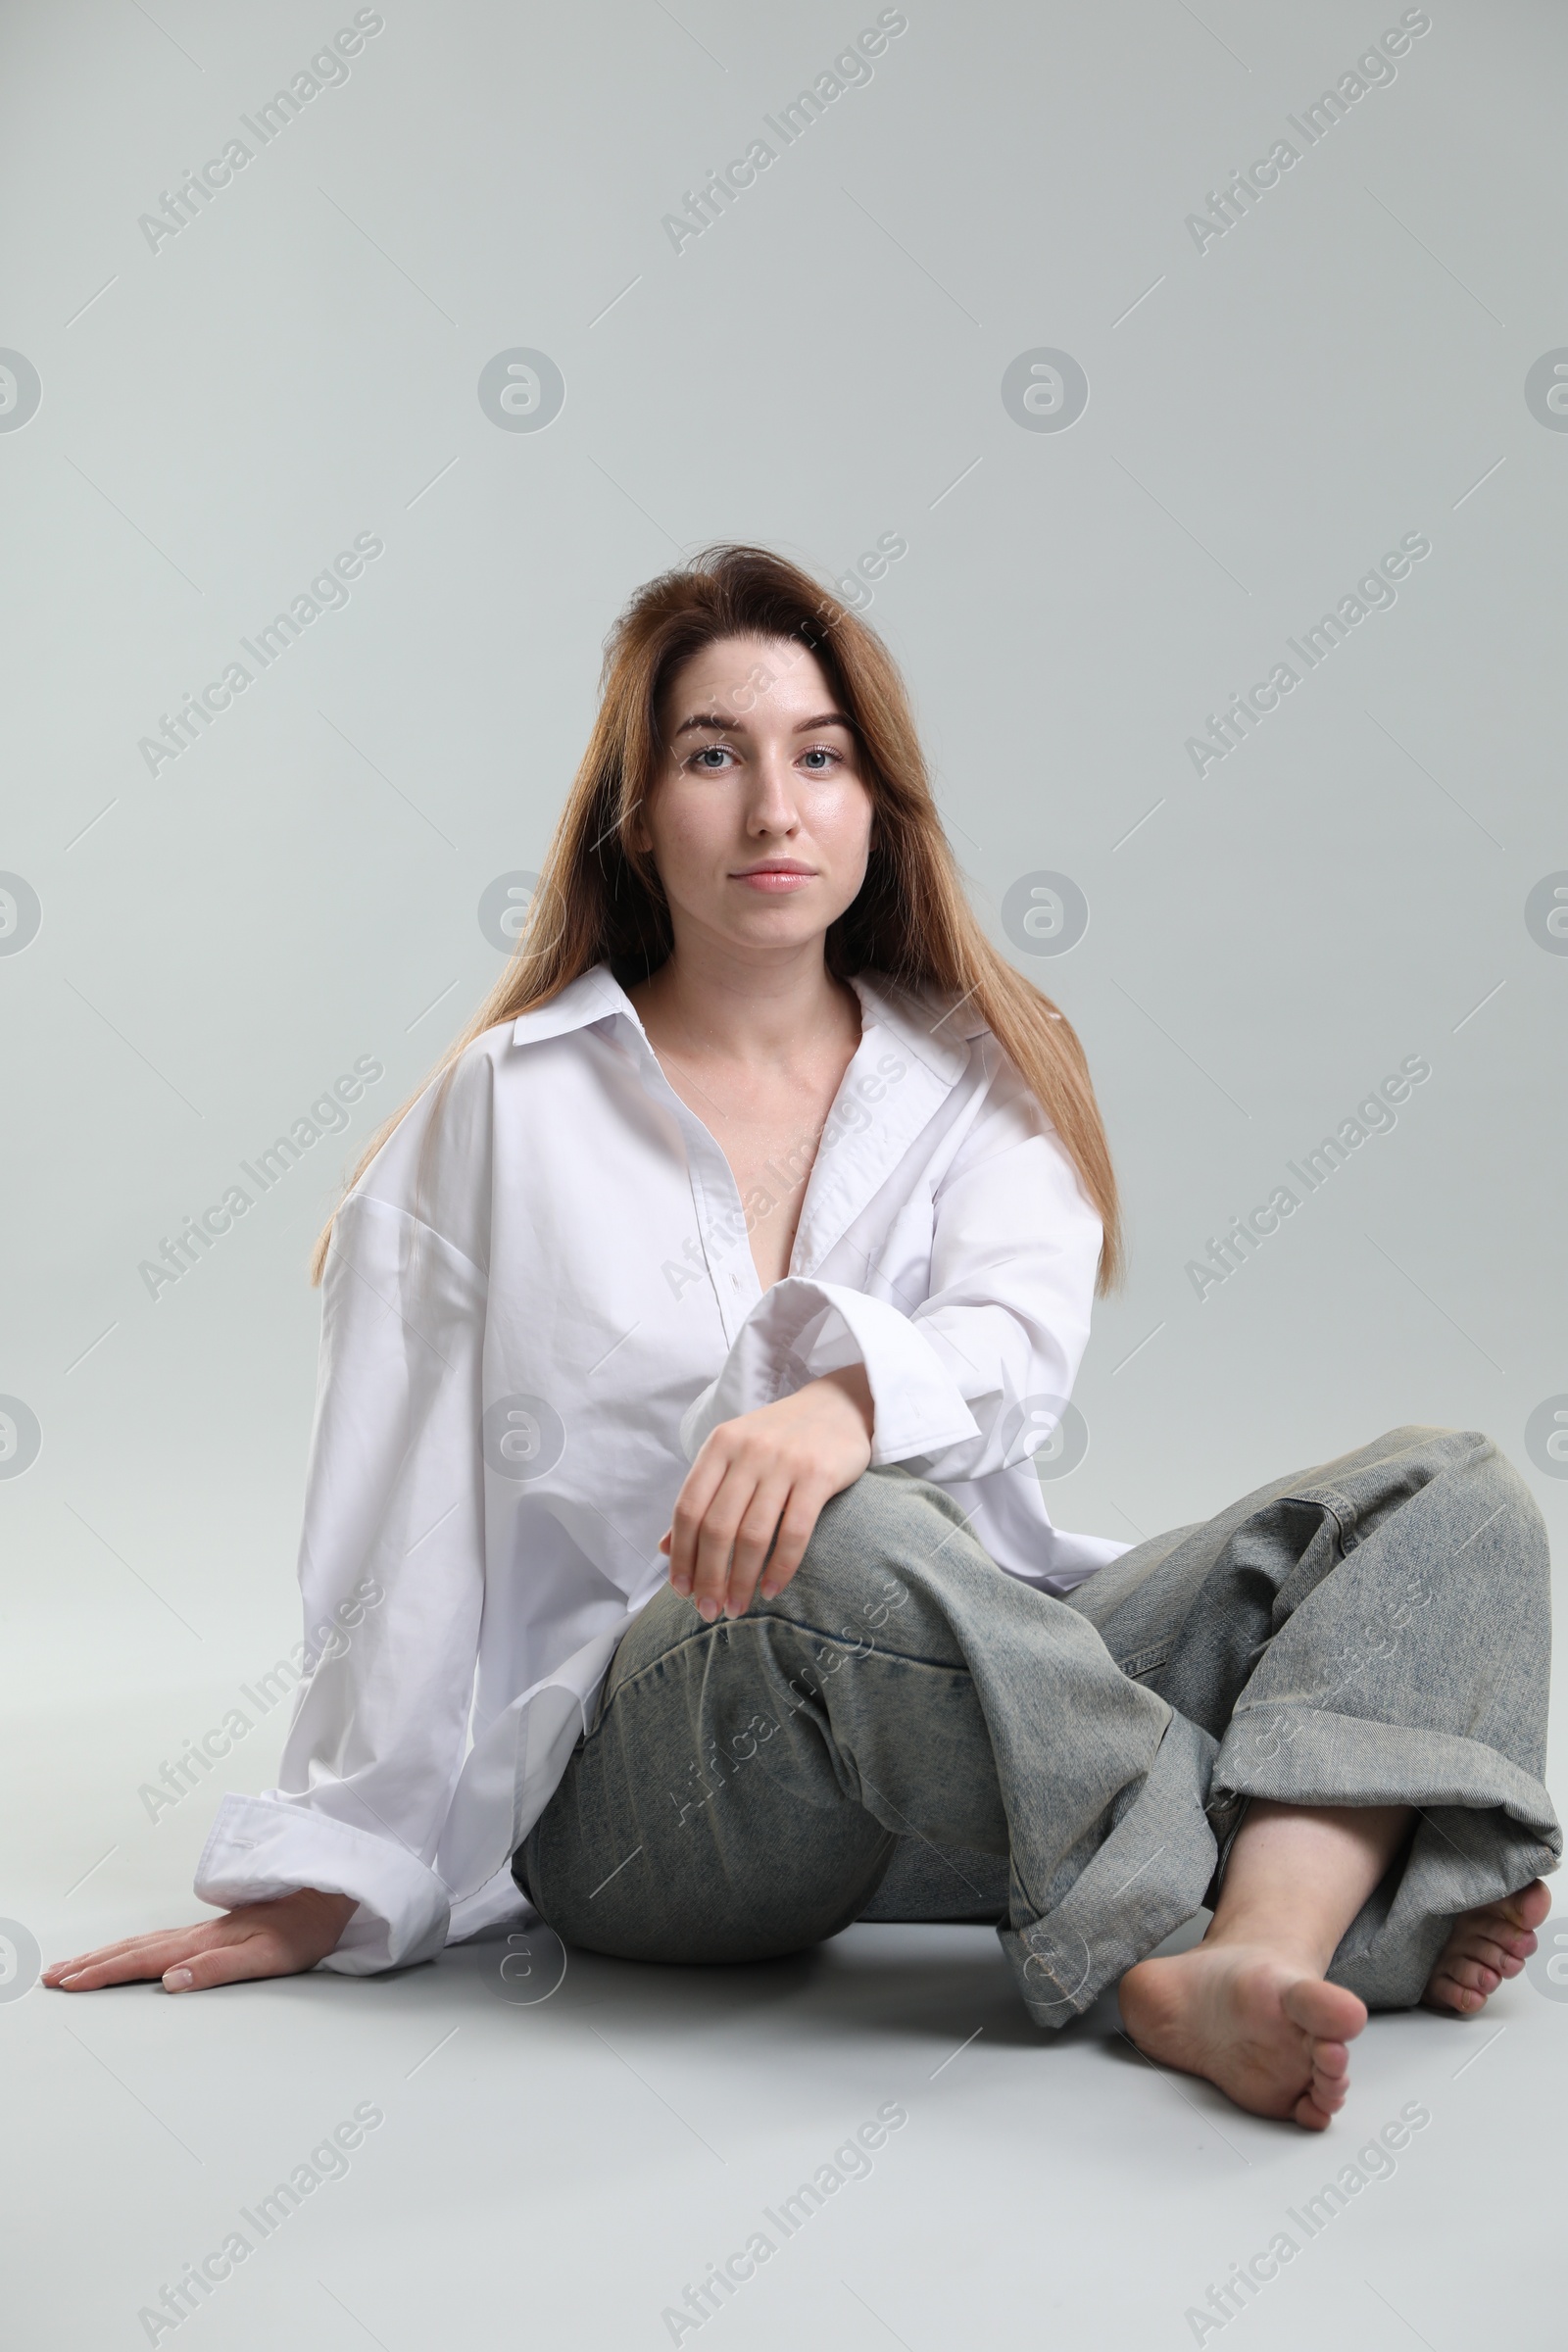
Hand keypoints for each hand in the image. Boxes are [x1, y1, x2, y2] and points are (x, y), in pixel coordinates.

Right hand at [43, 1887, 357, 1994]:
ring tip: (76, 1964)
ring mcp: (205, 1929)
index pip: (142, 1960)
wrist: (329, 1893)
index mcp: (203, 1943)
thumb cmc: (303, 1930)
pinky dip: (132, 1946)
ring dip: (106, 1954)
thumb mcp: (266, 1958)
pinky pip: (160, 1938)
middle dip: (90, 1963)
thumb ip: (217, 1970)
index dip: (103, 1973)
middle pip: (133, 1948)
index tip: (69, 1984)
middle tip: (53, 1976)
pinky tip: (129, 1950)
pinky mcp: (216, 1929)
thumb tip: (170, 1983)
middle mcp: (198, 1934)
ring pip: (143, 1941)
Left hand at [661, 1367, 873, 1621]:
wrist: (839, 1405)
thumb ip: (702, 1497)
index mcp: (719, 1445)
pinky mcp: (818, 1475)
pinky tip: (771, 1589)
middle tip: (709, 1611)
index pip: (688, 1509)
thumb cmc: (779, 1438)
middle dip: (709, 1577)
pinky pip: (794, 1532)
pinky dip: (780, 1567)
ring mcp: (784, 1462)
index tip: (681, 1590)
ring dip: (741, 1580)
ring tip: (737, 1608)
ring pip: (752, 1535)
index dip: (682, 1555)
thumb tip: (665, 1548)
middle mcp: (747, 1451)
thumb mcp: (733, 1455)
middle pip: (716, 1527)